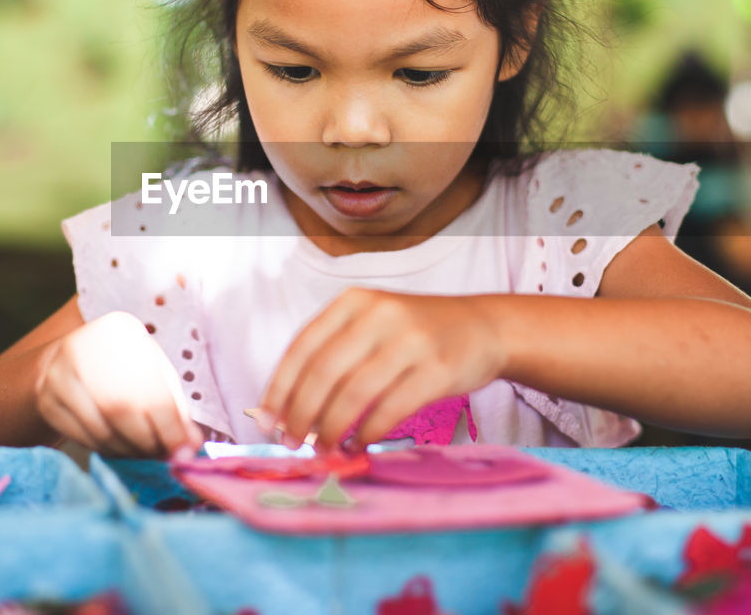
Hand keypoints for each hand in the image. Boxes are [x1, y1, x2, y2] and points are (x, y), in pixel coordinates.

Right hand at [34, 311, 202, 456]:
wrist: (65, 358)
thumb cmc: (122, 364)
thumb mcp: (152, 369)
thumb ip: (174, 405)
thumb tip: (191, 446)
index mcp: (118, 330)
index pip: (149, 388)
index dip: (170, 427)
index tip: (186, 452)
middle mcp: (82, 348)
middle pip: (121, 410)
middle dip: (149, 442)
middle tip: (165, 456)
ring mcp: (58, 376)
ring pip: (101, 430)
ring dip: (130, 451)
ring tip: (146, 453)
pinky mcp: (47, 402)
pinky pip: (83, 438)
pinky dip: (109, 451)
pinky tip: (122, 449)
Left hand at [258, 288, 504, 449]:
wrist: (483, 327)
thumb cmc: (416, 333)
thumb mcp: (372, 323)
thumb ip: (332, 354)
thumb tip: (286, 407)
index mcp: (354, 301)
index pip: (303, 346)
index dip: (280, 387)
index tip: (267, 419)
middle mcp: (380, 314)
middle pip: (324, 371)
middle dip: (301, 414)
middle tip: (292, 442)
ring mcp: (411, 340)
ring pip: (354, 392)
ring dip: (331, 428)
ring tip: (323, 448)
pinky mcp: (438, 369)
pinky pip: (390, 408)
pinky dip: (368, 432)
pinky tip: (358, 444)